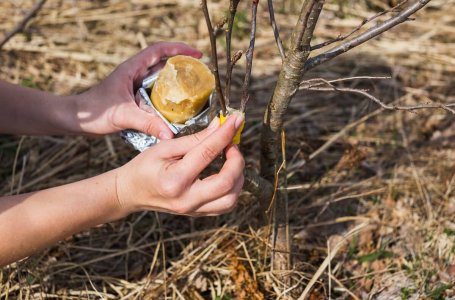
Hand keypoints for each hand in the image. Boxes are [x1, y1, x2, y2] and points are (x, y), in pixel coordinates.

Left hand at [75, 42, 201, 137]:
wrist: (77, 119)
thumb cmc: (95, 111)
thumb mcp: (123, 116)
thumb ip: (147, 123)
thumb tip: (170, 134)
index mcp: (132, 69)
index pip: (159, 50)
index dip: (179, 49)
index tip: (196, 54)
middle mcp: (134, 74)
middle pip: (162, 63)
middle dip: (182, 65)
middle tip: (199, 73)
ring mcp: (134, 85)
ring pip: (159, 79)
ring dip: (175, 81)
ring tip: (192, 89)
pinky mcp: (133, 97)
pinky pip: (155, 93)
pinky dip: (167, 97)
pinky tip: (175, 107)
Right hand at [115, 115, 244, 215]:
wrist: (131, 192)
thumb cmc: (144, 167)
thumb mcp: (165, 147)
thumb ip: (194, 139)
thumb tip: (219, 127)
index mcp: (174, 180)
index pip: (207, 153)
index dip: (225, 133)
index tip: (235, 120)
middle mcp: (186, 199)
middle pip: (227, 183)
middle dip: (237, 160)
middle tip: (231, 145)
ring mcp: (193, 210)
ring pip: (230, 199)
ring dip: (238, 177)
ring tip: (231, 160)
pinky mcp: (198, 214)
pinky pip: (225, 205)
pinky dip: (232, 188)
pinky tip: (227, 173)